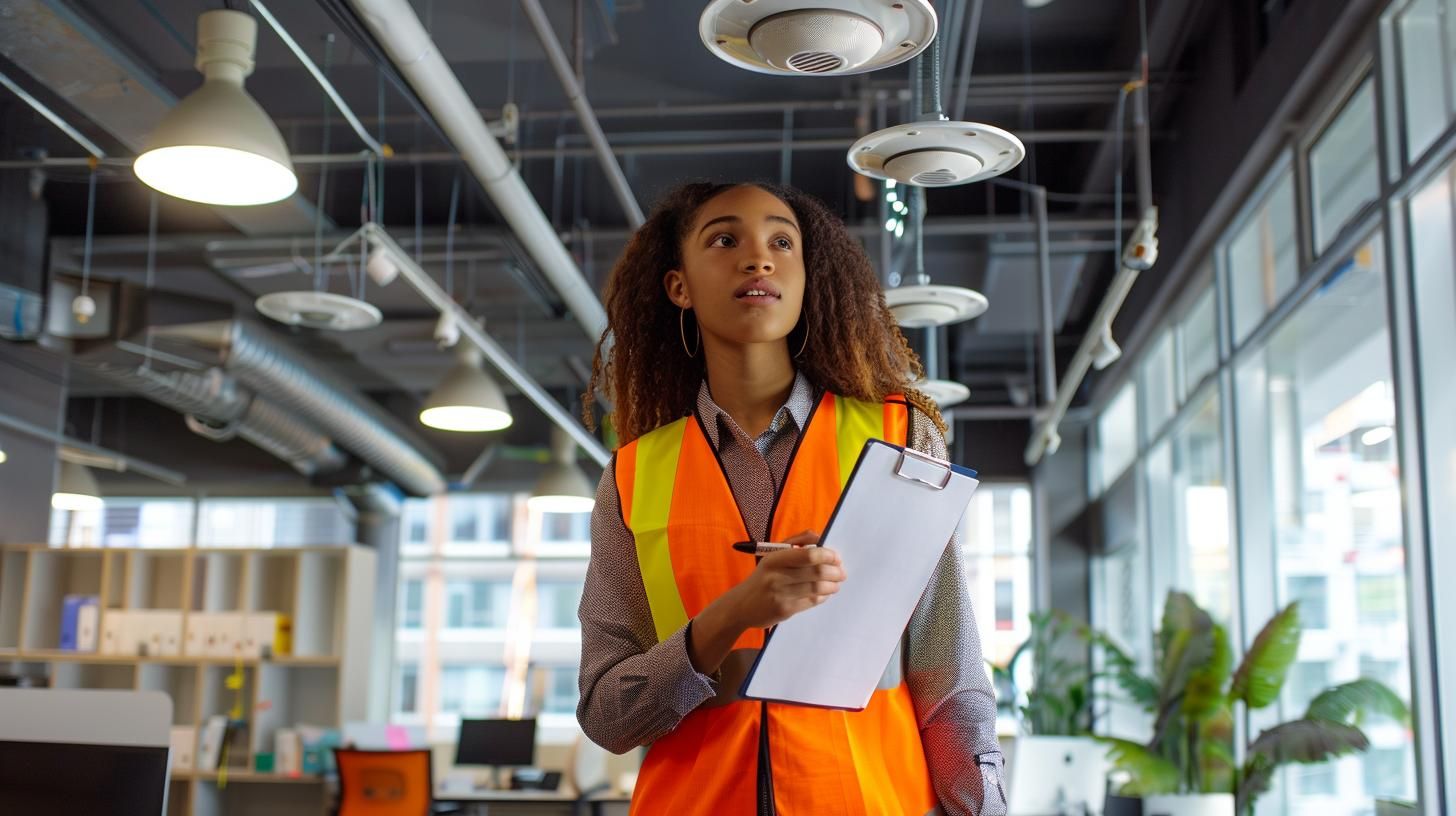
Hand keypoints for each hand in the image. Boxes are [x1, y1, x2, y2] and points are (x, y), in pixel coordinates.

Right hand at [722, 530, 844, 629]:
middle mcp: (777, 576)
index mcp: (775, 559)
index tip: (836, 557)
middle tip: (842, 573)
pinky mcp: (785, 610)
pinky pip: (811, 602)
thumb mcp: (773, 556)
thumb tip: (819, 537)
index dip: (827, 555)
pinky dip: (822, 597)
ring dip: (832, 585)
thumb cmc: (762, 577)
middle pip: (816, 572)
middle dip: (835, 572)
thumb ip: (796, 543)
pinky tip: (825, 594)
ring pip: (816, 588)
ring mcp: (781, 594)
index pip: (808, 555)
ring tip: (836, 584)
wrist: (741, 605)